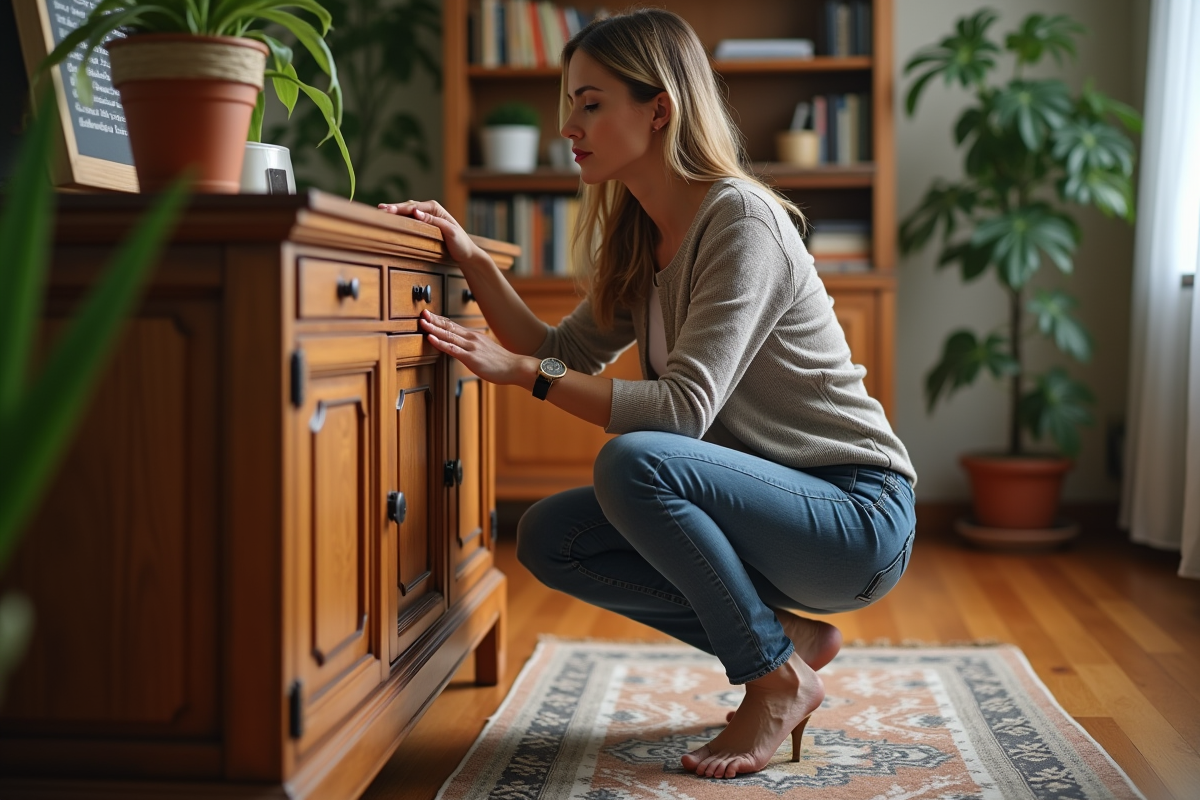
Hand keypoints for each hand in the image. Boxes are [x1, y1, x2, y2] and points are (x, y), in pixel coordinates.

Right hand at [377, 200, 484, 266]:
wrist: (467, 253)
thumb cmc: (460, 243)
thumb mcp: (449, 232)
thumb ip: (433, 221)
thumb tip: (415, 212)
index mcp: (435, 208)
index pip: (414, 207)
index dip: (400, 209)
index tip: (387, 211)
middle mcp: (430, 209)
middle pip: (408, 206)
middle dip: (394, 208)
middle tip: (380, 210)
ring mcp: (427, 216)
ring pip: (407, 210)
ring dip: (395, 211)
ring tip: (381, 211)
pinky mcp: (425, 224)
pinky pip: (410, 218)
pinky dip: (400, 217)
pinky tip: (391, 217)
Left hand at [418, 309, 534, 386]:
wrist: (516, 367)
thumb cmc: (502, 362)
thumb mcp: (486, 350)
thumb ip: (474, 347)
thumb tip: (464, 348)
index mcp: (474, 337)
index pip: (453, 325)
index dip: (440, 320)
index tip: (429, 315)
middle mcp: (471, 338)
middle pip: (449, 327)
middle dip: (434, 320)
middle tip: (422, 313)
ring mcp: (471, 347)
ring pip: (448, 335)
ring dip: (433, 328)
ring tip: (422, 322)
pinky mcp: (471, 358)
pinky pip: (452, 349)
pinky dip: (440, 343)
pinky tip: (431, 338)